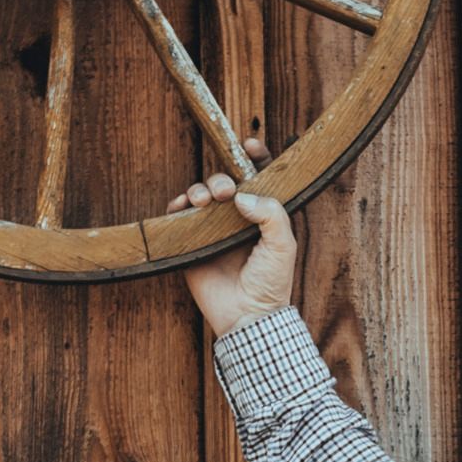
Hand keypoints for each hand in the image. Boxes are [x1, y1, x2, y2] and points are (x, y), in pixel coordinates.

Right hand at [168, 139, 292, 337]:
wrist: (247, 317)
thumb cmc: (271, 284)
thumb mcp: (283, 245)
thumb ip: (271, 214)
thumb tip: (243, 195)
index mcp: (263, 217)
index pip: (260, 180)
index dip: (255, 159)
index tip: (250, 145)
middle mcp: (237, 220)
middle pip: (227, 183)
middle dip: (223, 177)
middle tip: (225, 191)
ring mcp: (213, 231)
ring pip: (202, 196)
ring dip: (201, 189)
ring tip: (205, 200)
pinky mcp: (192, 244)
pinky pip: (180, 218)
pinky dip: (178, 206)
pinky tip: (183, 206)